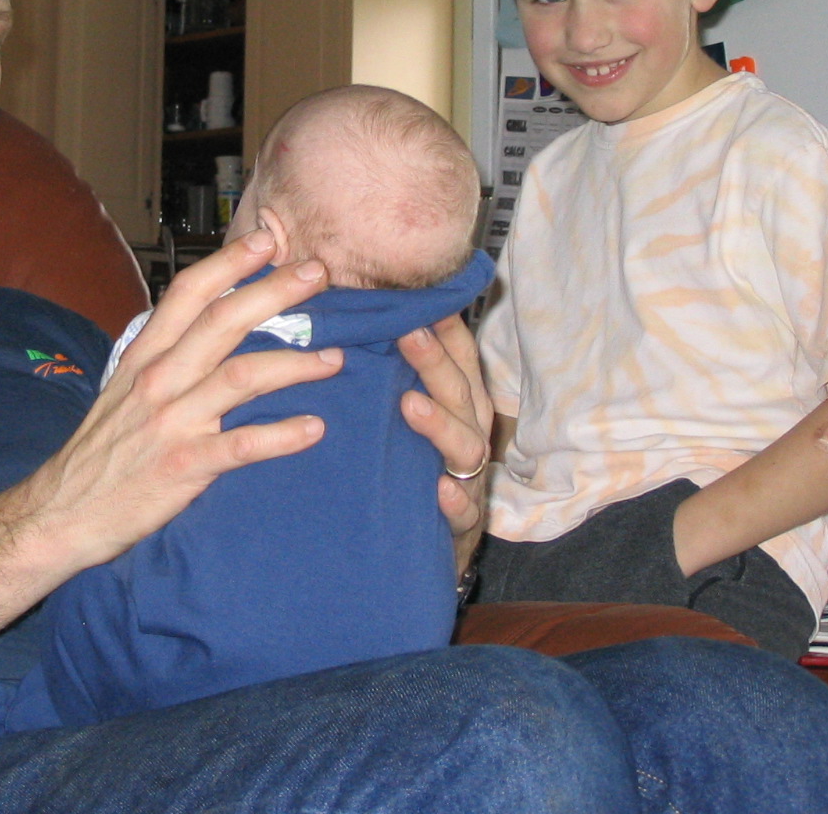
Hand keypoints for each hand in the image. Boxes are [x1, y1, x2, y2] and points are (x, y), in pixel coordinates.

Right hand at [0, 229, 342, 642]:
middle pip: (222, 321)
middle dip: (274, 292)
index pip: (188, 294)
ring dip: (294, 363)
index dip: (229, 263)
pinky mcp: (183, 467)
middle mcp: (158, 381)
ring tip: (334, 358)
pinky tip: (314, 429)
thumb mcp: (123, 391)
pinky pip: (241, 445)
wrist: (61, 513)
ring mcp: (171, 422)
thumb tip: (208, 327)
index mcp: (143, 358)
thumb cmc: (101, 452)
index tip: (268, 240)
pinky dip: (281, 436)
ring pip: (241, 376)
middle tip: (317, 274)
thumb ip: (163, 358)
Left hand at [398, 314, 493, 572]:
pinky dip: (453, 498)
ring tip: (411, 405)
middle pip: (458, 388)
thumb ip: (396, 368)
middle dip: (434, 361)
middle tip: (408, 333)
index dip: (442, 324)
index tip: (416, 296)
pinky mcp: (463, 515)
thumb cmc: (417, 453)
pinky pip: (462, 507)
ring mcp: (468, 472)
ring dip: (439, 424)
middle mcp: (470, 427)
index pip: (458, 352)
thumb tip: (357, 313)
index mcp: (461, 396)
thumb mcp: (414, 405)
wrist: (438, 531)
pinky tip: (439, 490)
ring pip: (463, 444)